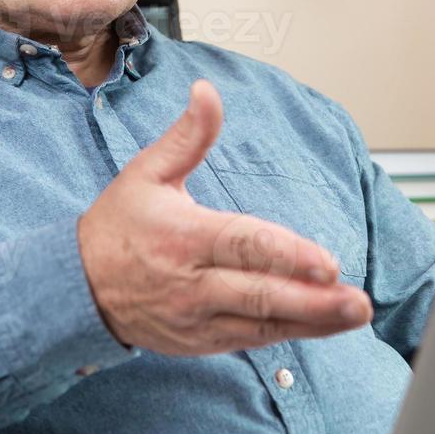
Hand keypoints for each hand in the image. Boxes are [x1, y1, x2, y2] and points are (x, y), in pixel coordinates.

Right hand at [76, 79, 373, 355]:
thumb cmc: (118, 226)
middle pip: (260, 294)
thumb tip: (208, 92)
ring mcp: (198, 317)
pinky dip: (291, 333)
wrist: (77, 289)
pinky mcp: (202, 341)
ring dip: (313, 321)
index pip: (243, 246)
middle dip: (313, 299)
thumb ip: (188, 136)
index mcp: (183, 237)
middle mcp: (192, 283)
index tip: (327, 263)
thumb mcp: (147, 172)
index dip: (287, 255)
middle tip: (357, 300)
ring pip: (262, 323)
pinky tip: (325, 325)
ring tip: (354, 314)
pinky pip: (253, 340)